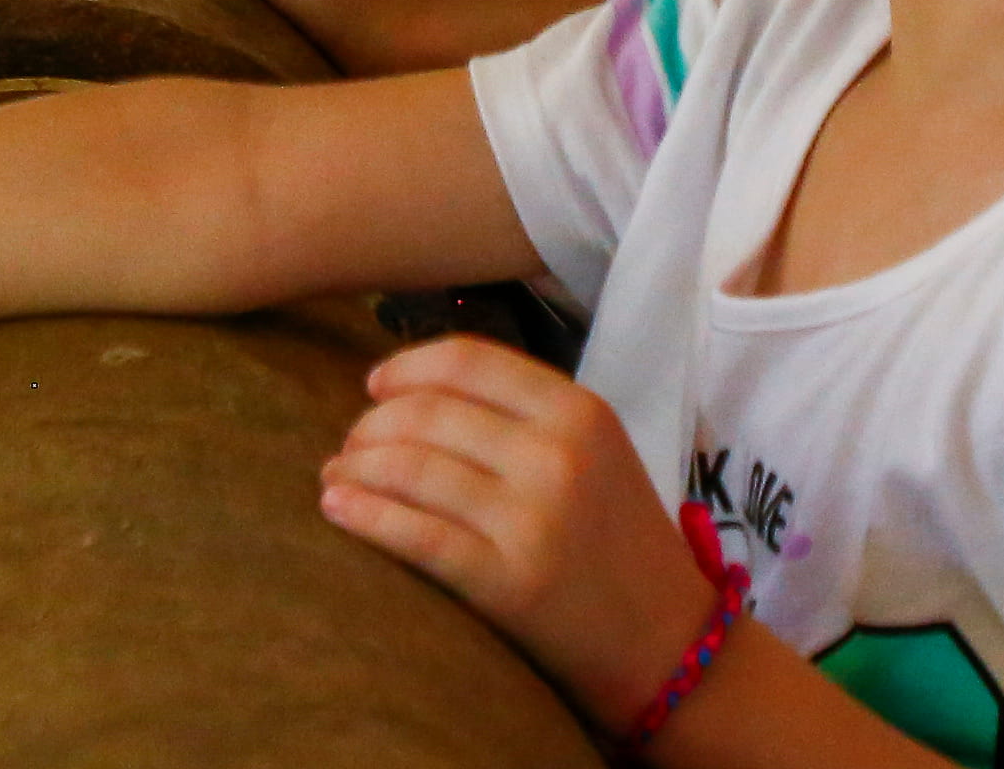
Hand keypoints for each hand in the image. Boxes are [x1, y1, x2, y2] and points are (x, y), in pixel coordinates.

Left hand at [320, 334, 715, 730]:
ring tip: (334, 478)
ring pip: (411, 468)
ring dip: (355, 468)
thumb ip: (522, 414)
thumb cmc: (619, 540)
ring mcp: (533, 520)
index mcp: (579, 410)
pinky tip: (337, 510)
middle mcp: (557, 455)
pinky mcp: (508, 583)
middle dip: (370, 426)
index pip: (466, 360)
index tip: (374, 388)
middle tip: (349, 446)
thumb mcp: (596, 451)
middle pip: (427, 413)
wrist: (669, 643)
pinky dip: (364, 516)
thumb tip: (411, 393)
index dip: (405, 368)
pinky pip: (415, 535)